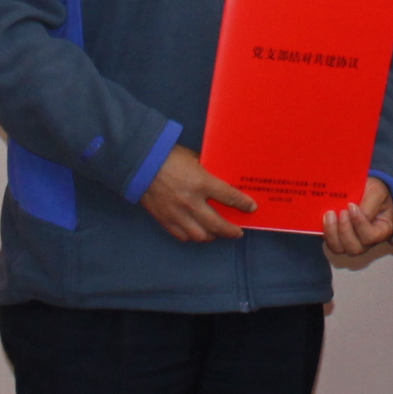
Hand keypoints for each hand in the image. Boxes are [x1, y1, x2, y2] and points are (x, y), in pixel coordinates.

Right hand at [139, 145, 255, 242]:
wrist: (141, 162)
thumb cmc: (170, 157)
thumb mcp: (194, 158)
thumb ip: (208, 171)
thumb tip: (222, 179)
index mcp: (201, 183)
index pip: (230, 198)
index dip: (243, 204)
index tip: (251, 208)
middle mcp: (191, 202)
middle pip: (218, 225)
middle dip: (231, 230)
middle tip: (237, 231)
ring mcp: (178, 214)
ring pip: (201, 236)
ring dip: (212, 236)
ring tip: (217, 233)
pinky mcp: (165, 220)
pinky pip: (183, 236)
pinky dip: (192, 236)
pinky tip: (197, 231)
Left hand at [322, 177, 392, 264]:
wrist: (364, 190)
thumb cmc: (373, 192)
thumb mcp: (376, 192)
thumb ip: (368, 205)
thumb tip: (352, 214)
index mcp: (381, 231)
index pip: (370, 236)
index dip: (359, 223)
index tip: (351, 205)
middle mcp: (366, 242)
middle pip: (355, 248)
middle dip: (345, 231)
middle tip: (340, 212)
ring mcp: (351, 242)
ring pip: (339, 249)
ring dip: (332, 233)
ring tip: (329, 215)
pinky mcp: (337, 239)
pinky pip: (329, 242)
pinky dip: (325, 232)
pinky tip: (324, 218)